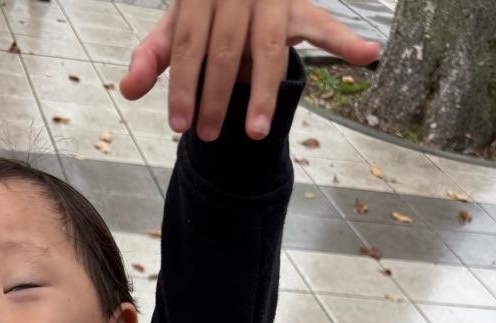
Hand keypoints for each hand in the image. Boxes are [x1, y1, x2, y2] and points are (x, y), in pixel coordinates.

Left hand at [118, 0, 381, 142]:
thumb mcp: (176, 25)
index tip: (178, 125)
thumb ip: (153, 55)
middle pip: (227, 49)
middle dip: (216, 97)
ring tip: (254, 134)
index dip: (182, 85)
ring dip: (262, 93)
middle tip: (207, 136)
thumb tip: (128, 88)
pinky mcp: (298, 5)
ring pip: (269, 48)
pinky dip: (345, 40)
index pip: (188, 42)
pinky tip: (367, 54)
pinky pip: (323, 23)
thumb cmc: (205, 8)